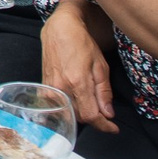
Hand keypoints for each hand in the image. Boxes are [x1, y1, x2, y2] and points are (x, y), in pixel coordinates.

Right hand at [40, 5, 117, 132]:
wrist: (59, 30)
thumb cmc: (81, 43)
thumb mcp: (100, 66)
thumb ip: (104, 92)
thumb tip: (108, 114)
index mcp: (77, 83)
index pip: (91, 116)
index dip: (104, 126)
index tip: (113, 128)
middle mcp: (61, 88)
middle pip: (80, 117)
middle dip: (94, 117)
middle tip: (104, 111)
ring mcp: (50, 88)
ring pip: (69, 113)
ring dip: (82, 112)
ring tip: (91, 102)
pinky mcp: (44, 87)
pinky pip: (58, 106)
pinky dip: (70, 107)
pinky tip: (77, 99)